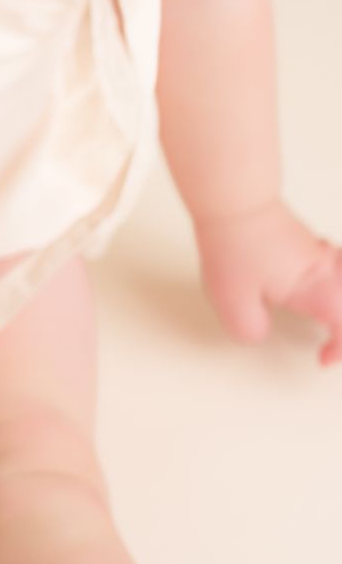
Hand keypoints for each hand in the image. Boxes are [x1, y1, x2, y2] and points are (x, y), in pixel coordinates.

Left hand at [193, 198, 341, 364]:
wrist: (233, 203)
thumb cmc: (236, 248)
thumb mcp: (234, 302)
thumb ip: (251, 328)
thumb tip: (260, 333)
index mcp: (317, 290)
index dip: (340, 348)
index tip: (322, 360)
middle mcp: (328, 271)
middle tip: (336, 343)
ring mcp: (322, 254)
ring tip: (332, 322)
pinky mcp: (309, 245)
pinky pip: (338, 269)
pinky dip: (338, 285)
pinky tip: (319, 289)